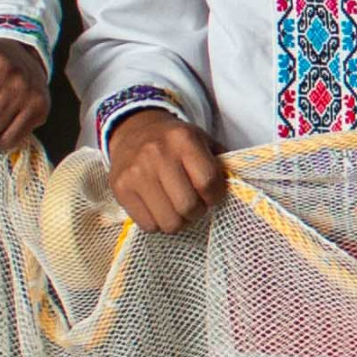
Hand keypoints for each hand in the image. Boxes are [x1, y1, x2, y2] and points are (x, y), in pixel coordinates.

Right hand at [105, 107, 228, 233]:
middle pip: (188, 207)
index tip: (212, 195)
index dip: (215, 196)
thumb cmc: (174, 141)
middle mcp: (157, 154)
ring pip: (169, 222)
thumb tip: (236, 189)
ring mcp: (136, 173)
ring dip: (178, 221)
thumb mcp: (201, 140)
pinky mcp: (120, 189)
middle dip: (197, 211)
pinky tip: (159, 208)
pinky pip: (148, 226)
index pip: (208, 183)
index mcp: (183, 140)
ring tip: (176, 208)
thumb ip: (220, 163)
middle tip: (194, 204)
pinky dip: (158, 223)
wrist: (132, 130)